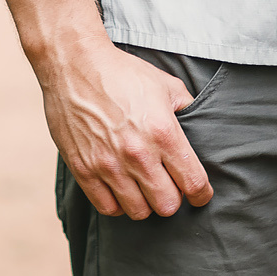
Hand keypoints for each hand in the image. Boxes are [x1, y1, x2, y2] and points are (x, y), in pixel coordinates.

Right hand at [38, 38, 212, 218]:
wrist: (75, 64)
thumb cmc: (122, 73)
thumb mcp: (166, 85)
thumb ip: (187, 110)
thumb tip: (201, 130)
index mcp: (163, 133)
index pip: (193, 183)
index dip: (201, 194)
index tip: (199, 194)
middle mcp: (138, 154)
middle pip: (167, 205)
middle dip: (173, 198)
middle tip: (168, 186)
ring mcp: (108, 164)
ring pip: (139, 212)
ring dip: (146, 202)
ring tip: (143, 188)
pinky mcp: (84, 169)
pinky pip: (108, 207)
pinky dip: (118, 204)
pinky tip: (120, 189)